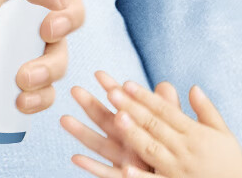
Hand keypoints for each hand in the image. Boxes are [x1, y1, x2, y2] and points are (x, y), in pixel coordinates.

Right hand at [60, 71, 182, 175]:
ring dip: (82, 133)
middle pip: (106, 122)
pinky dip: (92, 167)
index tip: (98, 73)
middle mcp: (128, 143)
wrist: (177, 174)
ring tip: (65, 119)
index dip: (112, 89)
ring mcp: (124, 160)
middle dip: (90, 106)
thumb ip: (168, 108)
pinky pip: (107, 174)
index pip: (124, 105)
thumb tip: (164, 84)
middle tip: (74, 90)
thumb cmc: (176, 155)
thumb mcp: (176, 129)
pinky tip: (75, 158)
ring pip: (100, 146)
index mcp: (140, 127)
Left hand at [66, 75, 241, 177]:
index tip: (127, 83)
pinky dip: (140, 176)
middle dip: (133, 108)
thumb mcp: (222, 132)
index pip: (165, 111)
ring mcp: (178, 170)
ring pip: (151, 149)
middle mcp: (185, 149)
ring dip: (133, 134)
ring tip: (116, 117)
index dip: (145, 97)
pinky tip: (124, 168)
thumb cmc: (229, 160)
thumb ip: (206, 110)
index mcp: (195, 133)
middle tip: (113, 92)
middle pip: (154, 125)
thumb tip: (193, 87)